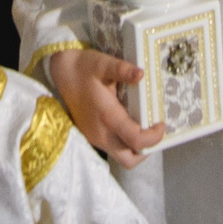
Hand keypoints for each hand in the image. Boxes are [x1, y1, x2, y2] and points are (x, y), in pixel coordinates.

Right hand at [47, 47, 163, 169]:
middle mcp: (101, 133)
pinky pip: (114, 149)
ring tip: (144, 128)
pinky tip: (130, 124)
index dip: (154, 137)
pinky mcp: (92, 137)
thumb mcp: (103, 63)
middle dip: (146, 150)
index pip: (136, 140)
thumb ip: (122, 69)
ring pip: (121, 157)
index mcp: (107, 116)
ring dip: (136, 149)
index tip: (161, 123)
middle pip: (129, 160)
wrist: (61, 73)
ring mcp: (95, 138)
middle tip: (154, 131)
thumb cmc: (84, 67)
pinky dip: (126, 144)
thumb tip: (141, 74)